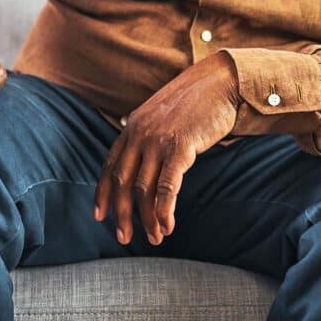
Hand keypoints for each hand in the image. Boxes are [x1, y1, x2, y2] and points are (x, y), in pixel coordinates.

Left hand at [94, 52, 240, 245]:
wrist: (220, 82)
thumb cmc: (195, 101)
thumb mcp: (161, 116)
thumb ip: (148, 137)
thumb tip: (144, 163)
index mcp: (132, 128)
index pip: (110, 166)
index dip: (103, 194)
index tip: (100, 216)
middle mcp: (139, 135)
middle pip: (122, 182)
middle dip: (121, 214)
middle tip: (124, 238)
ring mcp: (158, 141)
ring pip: (143, 189)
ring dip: (147, 218)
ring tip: (155, 238)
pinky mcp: (180, 147)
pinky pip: (167, 186)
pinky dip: (164, 210)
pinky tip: (167, 225)